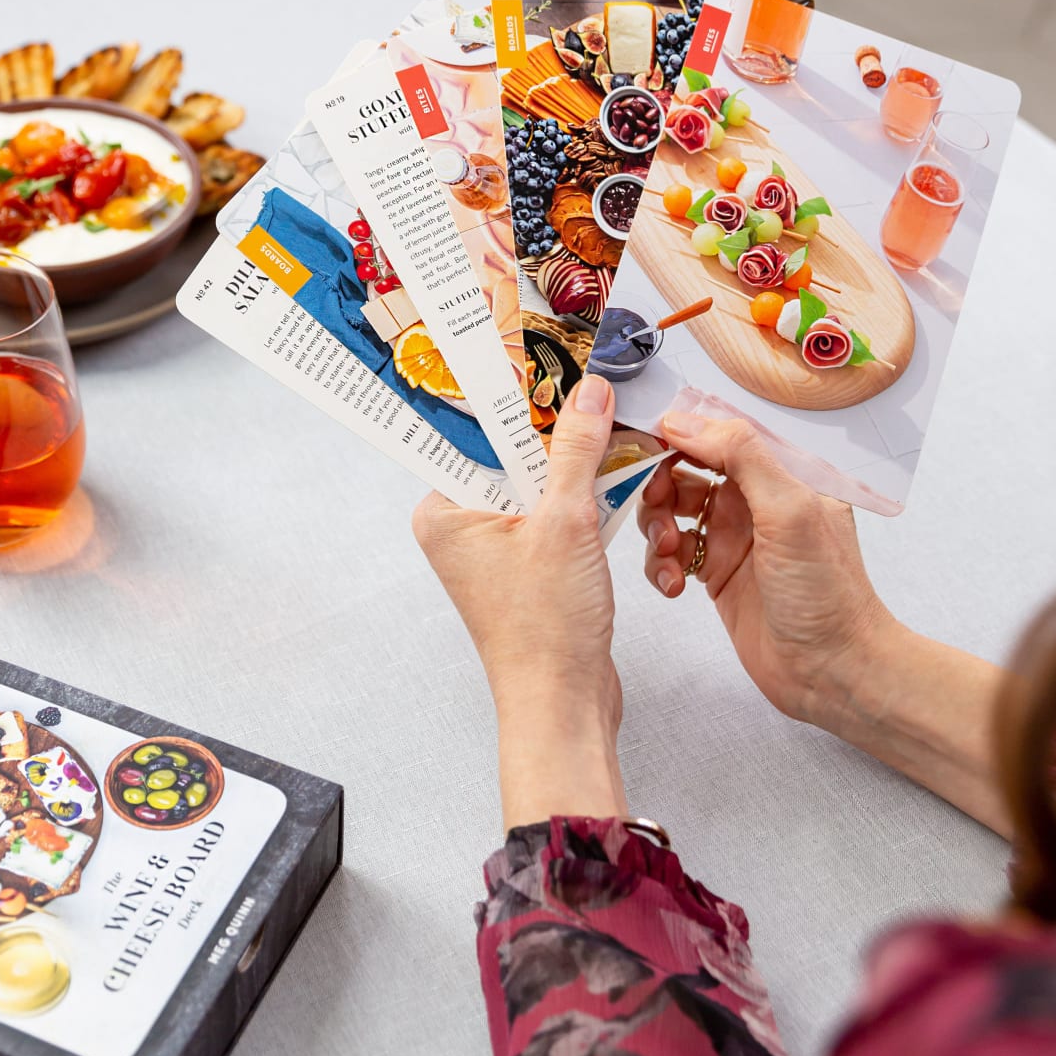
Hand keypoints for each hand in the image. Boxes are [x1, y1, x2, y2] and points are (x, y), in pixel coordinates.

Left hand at [413, 375, 625, 828]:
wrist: (564, 702)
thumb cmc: (545, 630)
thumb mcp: (566, 522)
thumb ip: (577, 449)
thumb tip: (590, 391)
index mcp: (443, 510)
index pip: (472, 430)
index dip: (512, 395)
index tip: (544, 353)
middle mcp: (459, 526)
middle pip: (509, 452)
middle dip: (553, 428)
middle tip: (591, 387)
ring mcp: (492, 547)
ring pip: (537, 481)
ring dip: (574, 464)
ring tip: (608, 428)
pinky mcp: (526, 565)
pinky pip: (552, 511)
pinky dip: (581, 498)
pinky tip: (611, 479)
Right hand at [639, 412, 894, 732]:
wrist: (832, 671)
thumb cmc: (828, 595)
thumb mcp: (790, 509)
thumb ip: (741, 456)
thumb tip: (688, 421)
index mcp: (780, 475)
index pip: (719, 435)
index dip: (679, 436)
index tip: (646, 445)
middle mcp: (753, 501)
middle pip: (685, 470)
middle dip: (659, 485)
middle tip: (656, 509)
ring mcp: (732, 539)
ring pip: (671, 512)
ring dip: (656, 527)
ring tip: (668, 552)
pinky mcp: (714, 575)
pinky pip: (669, 555)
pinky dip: (660, 565)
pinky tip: (673, 585)